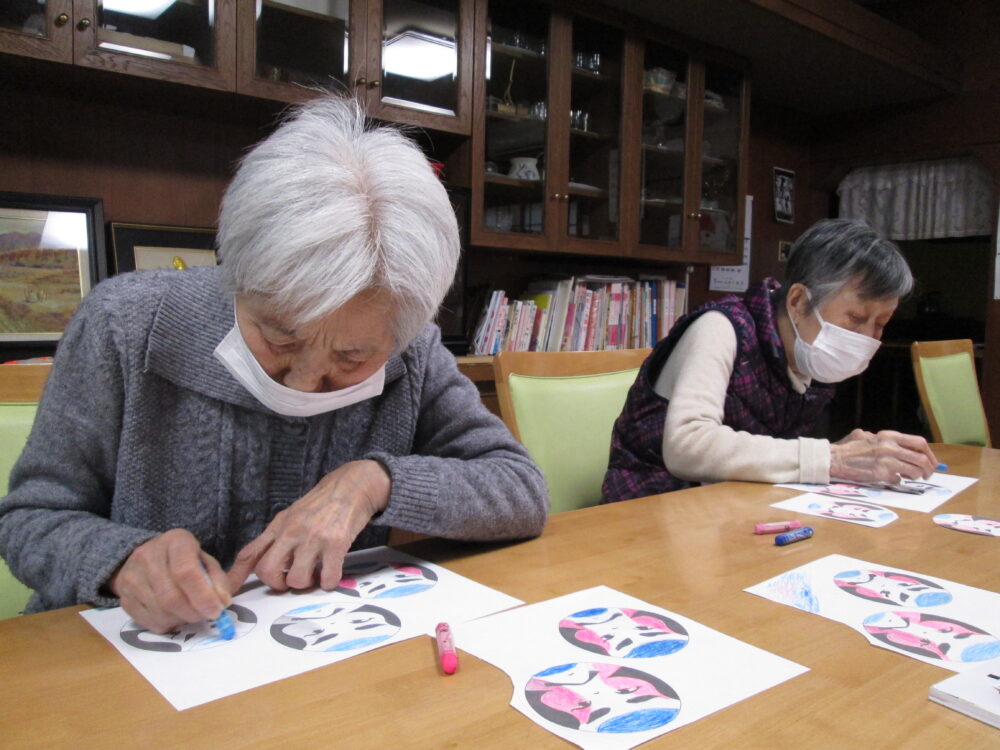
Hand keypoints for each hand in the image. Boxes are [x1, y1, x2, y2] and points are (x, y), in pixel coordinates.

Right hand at [108, 528, 230, 632]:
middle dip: (194, 612)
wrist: (144, 559)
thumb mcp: (205, 560)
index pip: (186, 571)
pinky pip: (149, 622)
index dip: (202, 595)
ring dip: (182, 620)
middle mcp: (148, 557)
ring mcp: (131, 579)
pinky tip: (176, 615)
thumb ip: (219, 580)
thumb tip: (223, 602)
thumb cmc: (183, 560)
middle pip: (171, 596)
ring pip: (160, 612)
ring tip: (192, 613)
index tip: (217, 610)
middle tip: (207, 616)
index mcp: (175, 541)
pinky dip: (169, 624)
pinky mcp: (124, 599)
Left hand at [227, 460, 390, 592]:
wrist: (351, 486)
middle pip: (268, 570)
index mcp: (278, 526)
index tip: (230, 592)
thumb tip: (260, 563)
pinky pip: (327, 577)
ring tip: (315, 575)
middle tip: (290, 580)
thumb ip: (276, 538)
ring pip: (297, 579)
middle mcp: (291, 531)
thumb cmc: (321, 504)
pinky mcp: (336, 543)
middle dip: (278, 584)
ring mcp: (313, 537)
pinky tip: (331, 574)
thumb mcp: (292, 516)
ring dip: (306, 584)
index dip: (236, 576)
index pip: (250, 553)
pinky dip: (328, 582)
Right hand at [830, 428, 938, 483]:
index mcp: (889, 436)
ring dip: (916, 476)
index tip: (931, 461)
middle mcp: (890, 447)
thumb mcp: (865, 436)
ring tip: (912, 477)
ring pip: (914, 471)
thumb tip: (896, 447)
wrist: (833, 459)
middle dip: (929, 468)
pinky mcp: (881, 474)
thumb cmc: (848, 448)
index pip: (919, 442)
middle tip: (927, 473)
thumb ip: (881, 440)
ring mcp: (887, 461)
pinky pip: (898, 480)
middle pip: (922, 458)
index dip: (929, 453)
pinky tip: (891, 479)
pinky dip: (898, 481)